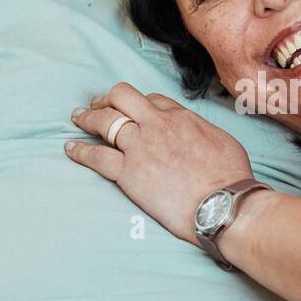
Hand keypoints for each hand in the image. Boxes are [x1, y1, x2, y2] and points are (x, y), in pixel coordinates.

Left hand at [67, 83, 252, 243]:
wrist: (222, 204)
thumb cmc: (230, 178)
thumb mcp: (223, 141)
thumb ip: (203, 132)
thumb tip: (198, 136)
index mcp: (181, 117)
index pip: (152, 99)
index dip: (139, 103)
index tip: (134, 111)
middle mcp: (157, 125)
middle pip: (122, 96)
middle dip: (107, 99)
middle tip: (97, 104)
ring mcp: (140, 147)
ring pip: (104, 121)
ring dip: (87, 117)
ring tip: (78, 118)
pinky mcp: (128, 172)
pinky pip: (96, 156)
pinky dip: (80, 151)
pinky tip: (70, 148)